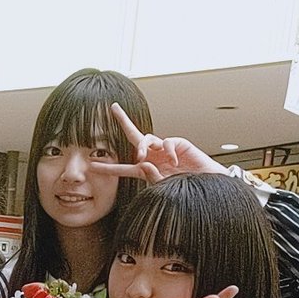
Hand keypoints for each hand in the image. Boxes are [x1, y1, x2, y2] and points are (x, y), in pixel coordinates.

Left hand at [88, 103, 226, 182]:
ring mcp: (165, 149)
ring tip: (143, 157)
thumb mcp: (163, 188)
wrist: (205, 186)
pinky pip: (167, 142)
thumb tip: (141, 163)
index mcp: (146, 169)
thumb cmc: (183, 189)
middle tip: (114, 108)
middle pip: (135, 136)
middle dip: (124, 121)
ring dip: (142, 146)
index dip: (109, 167)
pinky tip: (174, 162)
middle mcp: (153, 156)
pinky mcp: (178, 144)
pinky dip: (168, 151)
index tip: (93, 166)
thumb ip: (151, 178)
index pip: (124, 167)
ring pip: (147, 138)